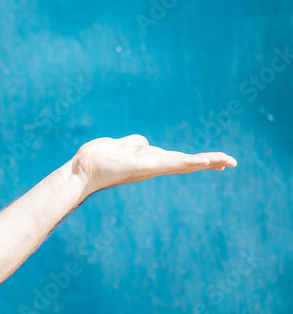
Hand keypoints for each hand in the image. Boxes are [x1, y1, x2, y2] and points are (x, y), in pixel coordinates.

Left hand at [71, 134, 236, 198]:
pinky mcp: (145, 166)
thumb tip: (143, 143)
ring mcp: (150, 167)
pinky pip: (170, 163)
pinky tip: (203, 161)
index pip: (178, 159)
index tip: (217, 161)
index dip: (198, 159)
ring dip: (205, 161)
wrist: (82, 170)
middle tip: (231, 162)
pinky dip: (188, 162)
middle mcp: (152, 165)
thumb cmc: (97, 159)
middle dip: (209, 162)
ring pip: (182, 163)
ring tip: (225, 161)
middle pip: (186, 162)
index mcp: (148, 160)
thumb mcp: (120, 146)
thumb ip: (134, 144)